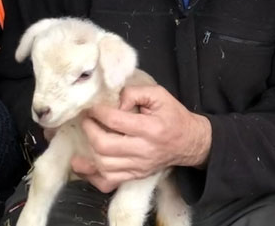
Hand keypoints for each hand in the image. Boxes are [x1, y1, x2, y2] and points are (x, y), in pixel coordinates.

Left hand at [71, 84, 211, 191]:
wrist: (190, 142)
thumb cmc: (173, 116)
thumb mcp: (159, 95)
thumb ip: (135, 93)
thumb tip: (114, 102)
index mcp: (150, 129)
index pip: (116, 121)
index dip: (98, 112)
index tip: (92, 107)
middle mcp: (143, 151)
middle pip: (105, 146)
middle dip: (89, 130)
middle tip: (87, 119)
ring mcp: (139, 167)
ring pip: (104, 166)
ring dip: (88, 151)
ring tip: (85, 137)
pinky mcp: (136, 176)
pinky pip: (109, 182)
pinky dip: (92, 176)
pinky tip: (85, 165)